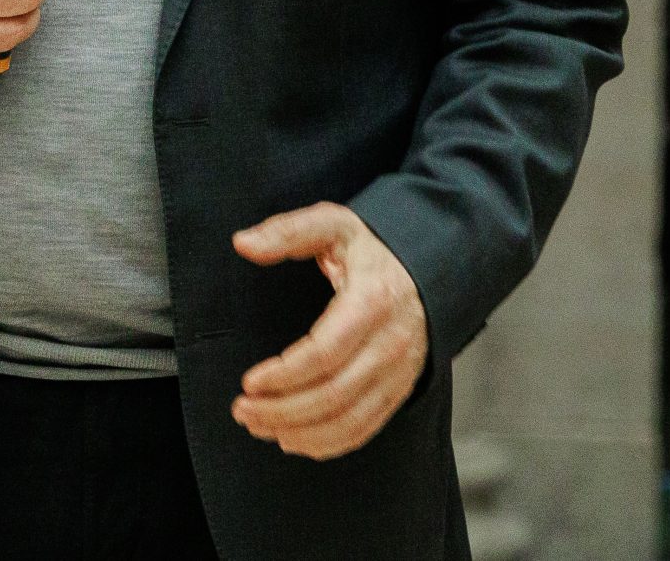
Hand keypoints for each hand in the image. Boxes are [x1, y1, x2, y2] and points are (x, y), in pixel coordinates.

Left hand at [231, 203, 428, 458]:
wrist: (427, 269)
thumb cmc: (368, 248)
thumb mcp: (331, 225)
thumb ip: (287, 232)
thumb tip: (242, 243)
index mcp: (372, 302)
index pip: (325, 353)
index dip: (285, 375)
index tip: (248, 382)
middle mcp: (391, 345)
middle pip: (335, 394)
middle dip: (284, 410)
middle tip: (241, 410)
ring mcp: (399, 373)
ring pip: (350, 420)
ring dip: (301, 432)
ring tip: (256, 426)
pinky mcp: (399, 390)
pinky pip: (366, 428)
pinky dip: (329, 443)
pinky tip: (292, 439)